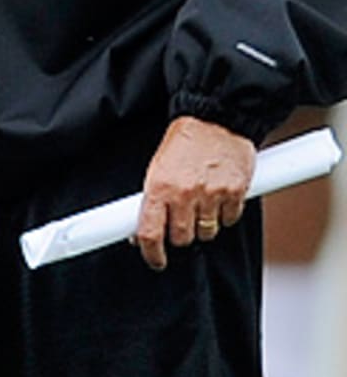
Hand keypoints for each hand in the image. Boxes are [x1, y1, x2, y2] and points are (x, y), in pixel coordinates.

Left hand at [135, 115, 255, 269]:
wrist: (215, 117)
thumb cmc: (185, 138)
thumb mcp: (158, 164)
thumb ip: (153, 196)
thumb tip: (142, 225)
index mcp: (159, 185)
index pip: (149, 232)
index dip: (151, 253)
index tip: (154, 259)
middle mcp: (184, 193)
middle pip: (181, 238)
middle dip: (179, 234)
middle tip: (180, 218)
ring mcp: (211, 195)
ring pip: (206, 233)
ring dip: (202, 225)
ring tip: (200, 202)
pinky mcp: (234, 194)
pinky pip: (228, 220)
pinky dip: (224, 214)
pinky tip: (218, 197)